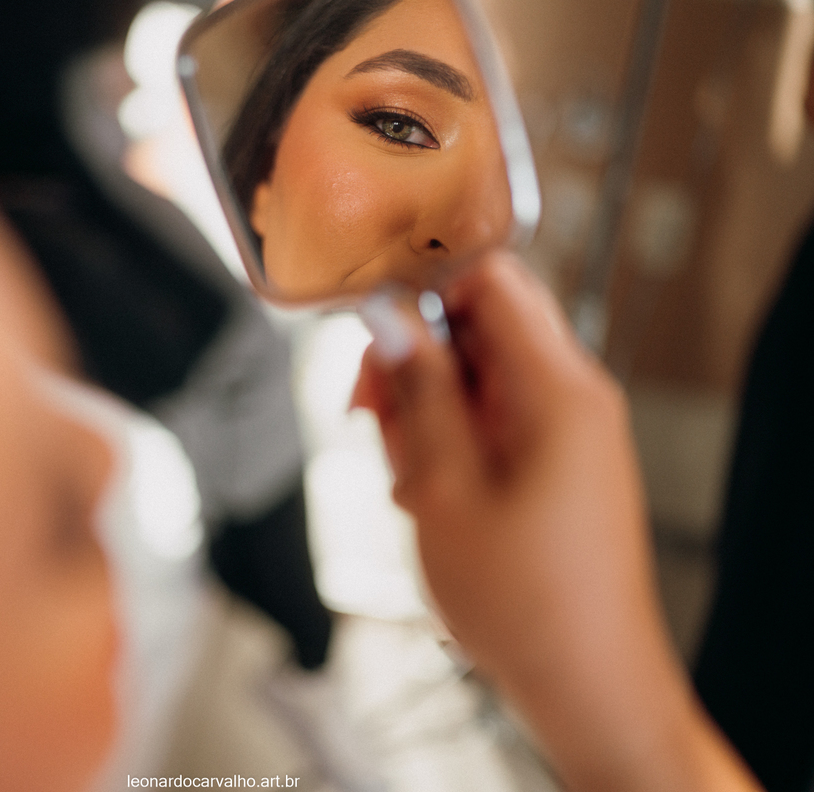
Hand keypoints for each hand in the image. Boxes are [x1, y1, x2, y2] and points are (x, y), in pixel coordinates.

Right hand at [353, 252, 758, 791]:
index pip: (490, 275)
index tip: (371, 325)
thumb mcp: (445, 489)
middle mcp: (572, 396)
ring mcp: (569, 429)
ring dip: (424, 408)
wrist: (587, 682)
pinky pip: (493, 418)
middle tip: (371, 413)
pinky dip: (448, 441)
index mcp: (557, 389)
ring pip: (477, 374)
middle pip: (478, 324)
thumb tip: (391, 318)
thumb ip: (417, 392)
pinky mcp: (558, 460)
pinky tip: (427, 492)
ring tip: (404, 474)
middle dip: (412, 359)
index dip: (421, 285)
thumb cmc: (527, 603)